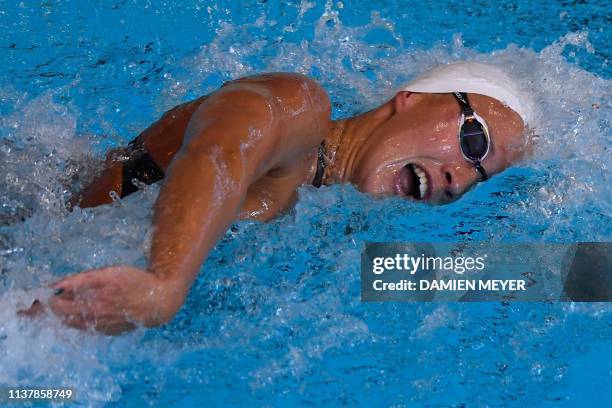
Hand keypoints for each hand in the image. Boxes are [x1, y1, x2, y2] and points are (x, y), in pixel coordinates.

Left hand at [48, 266, 185, 334]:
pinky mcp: (107, 332)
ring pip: (71, 323)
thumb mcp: (110, 273)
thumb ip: (82, 279)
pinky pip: (84, 327)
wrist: (159, 302)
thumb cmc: (137, 281)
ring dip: (62, 316)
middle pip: (62, 313)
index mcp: (95, 296)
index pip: (59, 299)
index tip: (44, 293)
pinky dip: (77, 321)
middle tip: (46, 302)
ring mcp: (101, 324)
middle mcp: (96, 312)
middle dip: (51, 307)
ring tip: (61, 308)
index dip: (48, 296)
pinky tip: (81, 313)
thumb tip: (58, 286)